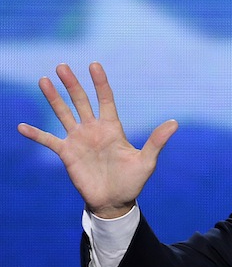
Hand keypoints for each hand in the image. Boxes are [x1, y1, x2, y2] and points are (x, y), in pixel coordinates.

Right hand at [17, 62, 177, 217]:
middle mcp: (93, 130)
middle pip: (80, 101)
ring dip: (53, 99)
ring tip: (44, 80)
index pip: (105, 100)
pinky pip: (48, 141)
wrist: (115, 201)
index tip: (94, 65)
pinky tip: (21, 127)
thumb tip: (175, 123)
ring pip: (63, 114)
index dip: (100, 83)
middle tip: (62, 66)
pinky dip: (36, 135)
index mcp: (112, 128)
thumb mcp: (147, 161)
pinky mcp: (67, 154)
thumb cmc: (132, 181)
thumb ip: (156, 141)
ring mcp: (78, 140)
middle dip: (72, 84)